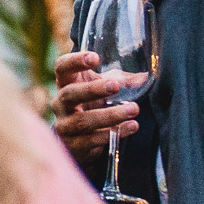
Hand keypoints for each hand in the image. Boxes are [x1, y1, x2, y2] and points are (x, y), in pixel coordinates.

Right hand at [51, 50, 138, 166]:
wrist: (78, 142)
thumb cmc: (91, 106)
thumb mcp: (102, 89)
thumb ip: (120, 81)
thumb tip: (144, 78)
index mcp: (65, 84)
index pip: (62, 67)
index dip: (75, 61)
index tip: (95, 58)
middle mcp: (60, 104)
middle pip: (69, 94)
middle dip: (92, 90)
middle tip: (115, 86)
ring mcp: (64, 126)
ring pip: (83, 121)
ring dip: (110, 115)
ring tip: (133, 109)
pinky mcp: (74, 145)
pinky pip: (93, 140)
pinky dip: (114, 133)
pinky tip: (131, 126)